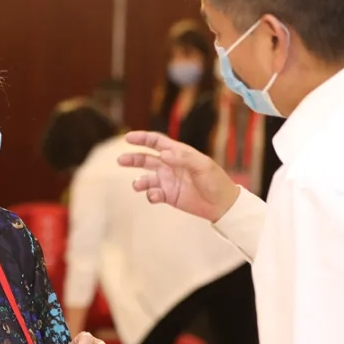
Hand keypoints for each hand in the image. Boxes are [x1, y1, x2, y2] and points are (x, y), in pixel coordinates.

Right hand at [118, 131, 239, 221]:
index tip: (128, 138)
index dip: (143, 138)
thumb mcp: (203, 165)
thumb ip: (183, 158)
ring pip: (146, 178)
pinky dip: (150, 195)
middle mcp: (170, 166)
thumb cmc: (215, 180)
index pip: (157, 142)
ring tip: (137, 185)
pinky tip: (154, 196)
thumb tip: (162, 154)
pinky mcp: (168, 196)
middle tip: (120, 160)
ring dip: (139, 181)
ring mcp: (168, 181)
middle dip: (132, 158)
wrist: (222, 204)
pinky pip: (153, 194)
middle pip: (146, 159)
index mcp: (178, 154)